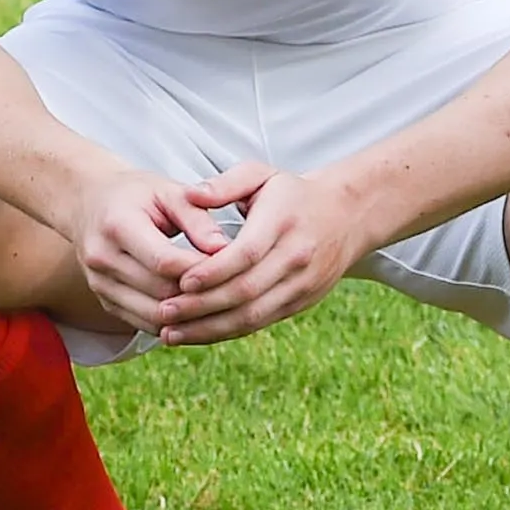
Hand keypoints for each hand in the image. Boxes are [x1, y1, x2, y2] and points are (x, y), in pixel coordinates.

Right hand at [66, 162, 228, 331]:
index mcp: (117, 225)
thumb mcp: (168, 192)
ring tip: (222, 304)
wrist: (88, 202)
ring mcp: (99, 283)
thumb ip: (197, 219)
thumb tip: (227, 250)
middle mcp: (101, 258)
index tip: (235, 267)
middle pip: (161, 293)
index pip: (164, 261)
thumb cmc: (137, 195)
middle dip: (203, 296)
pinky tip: (199, 312)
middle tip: (236, 290)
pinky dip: (176, 324)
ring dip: (192, 316)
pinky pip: (146, 324)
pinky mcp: (104, 301)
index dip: (203, 271)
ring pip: (155, 316)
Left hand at [151, 159, 367, 345]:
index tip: (180, 281)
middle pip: (247, 291)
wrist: (347, 216)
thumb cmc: (291, 193)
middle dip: (202, 306)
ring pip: (254, 315)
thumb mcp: (261, 174)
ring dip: (210, 328)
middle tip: (163, 313)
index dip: (213, 271)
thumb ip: (225, 183)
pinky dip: (228, 331)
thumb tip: (191, 193)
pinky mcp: (301, 302)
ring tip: (170, 334)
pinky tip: (197, 335)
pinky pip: (262, 322)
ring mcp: (301, 285)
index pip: (247, 254)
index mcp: (283, 224)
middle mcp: (296, 259)